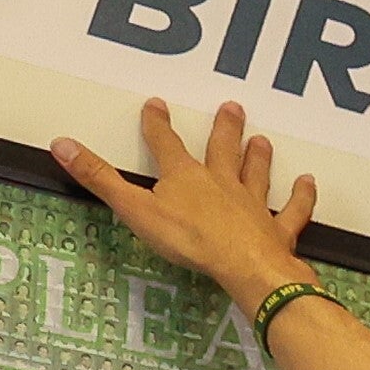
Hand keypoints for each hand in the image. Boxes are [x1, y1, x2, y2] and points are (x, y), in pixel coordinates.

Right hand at [51, 98, 315, 315]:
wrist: (242, 265)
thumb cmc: (190, 240)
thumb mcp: (135, 209)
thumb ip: (100, 179)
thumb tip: (62, 145)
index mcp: (185, 177)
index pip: (166, 143)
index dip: (158, 124)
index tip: (156, 104)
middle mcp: (222, 183)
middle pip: (222, 149)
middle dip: (224, 128)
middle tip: (232, 107)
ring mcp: (252, 205)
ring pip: (256, 173)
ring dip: (258, 156)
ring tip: (262, 140)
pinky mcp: (276, 229)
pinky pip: (292, 210)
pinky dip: (301, 197)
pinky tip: (308, 183)